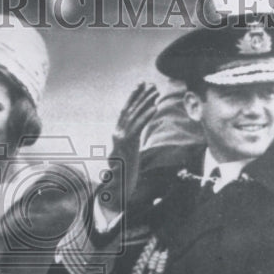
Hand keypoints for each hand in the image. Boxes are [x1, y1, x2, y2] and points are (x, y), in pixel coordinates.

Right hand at [99, 83, 158, 217]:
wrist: (116, 190)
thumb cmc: (125, 174)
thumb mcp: (129, 155)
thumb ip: (131, 143)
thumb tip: (135, 134)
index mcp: (118, 134)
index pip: (126, 111)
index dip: (133, 97)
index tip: (142, 85)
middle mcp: (117, 134)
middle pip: (129, 110)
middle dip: (139, 95)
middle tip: (150, 83)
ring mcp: (120, 139)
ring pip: (134, 116)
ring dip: (145, 102)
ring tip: (156, 92)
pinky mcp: (126, 146)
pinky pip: (138, 127)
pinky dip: (146, 116)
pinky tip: (155, 107)